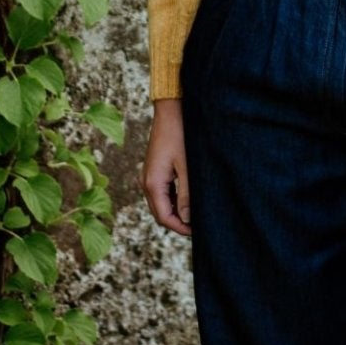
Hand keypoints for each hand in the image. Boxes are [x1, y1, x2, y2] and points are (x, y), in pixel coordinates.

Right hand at [142, 98, 190, 235]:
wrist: (171, 112)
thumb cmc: (180, 136)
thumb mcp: (187, 168)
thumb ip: (186, 195)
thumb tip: (187, 219)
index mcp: (153, 184)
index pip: (164, 217)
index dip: (180, 228)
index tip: (198, 232)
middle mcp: (147, 182)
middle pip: (160, 213)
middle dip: (177, 223)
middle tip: (198, 226)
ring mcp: (149, 176)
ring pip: (161, 204)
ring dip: (176, 212)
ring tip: (196, 214)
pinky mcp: (155, 170)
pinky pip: (162, 193)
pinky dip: (174, 200)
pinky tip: (188, 199)